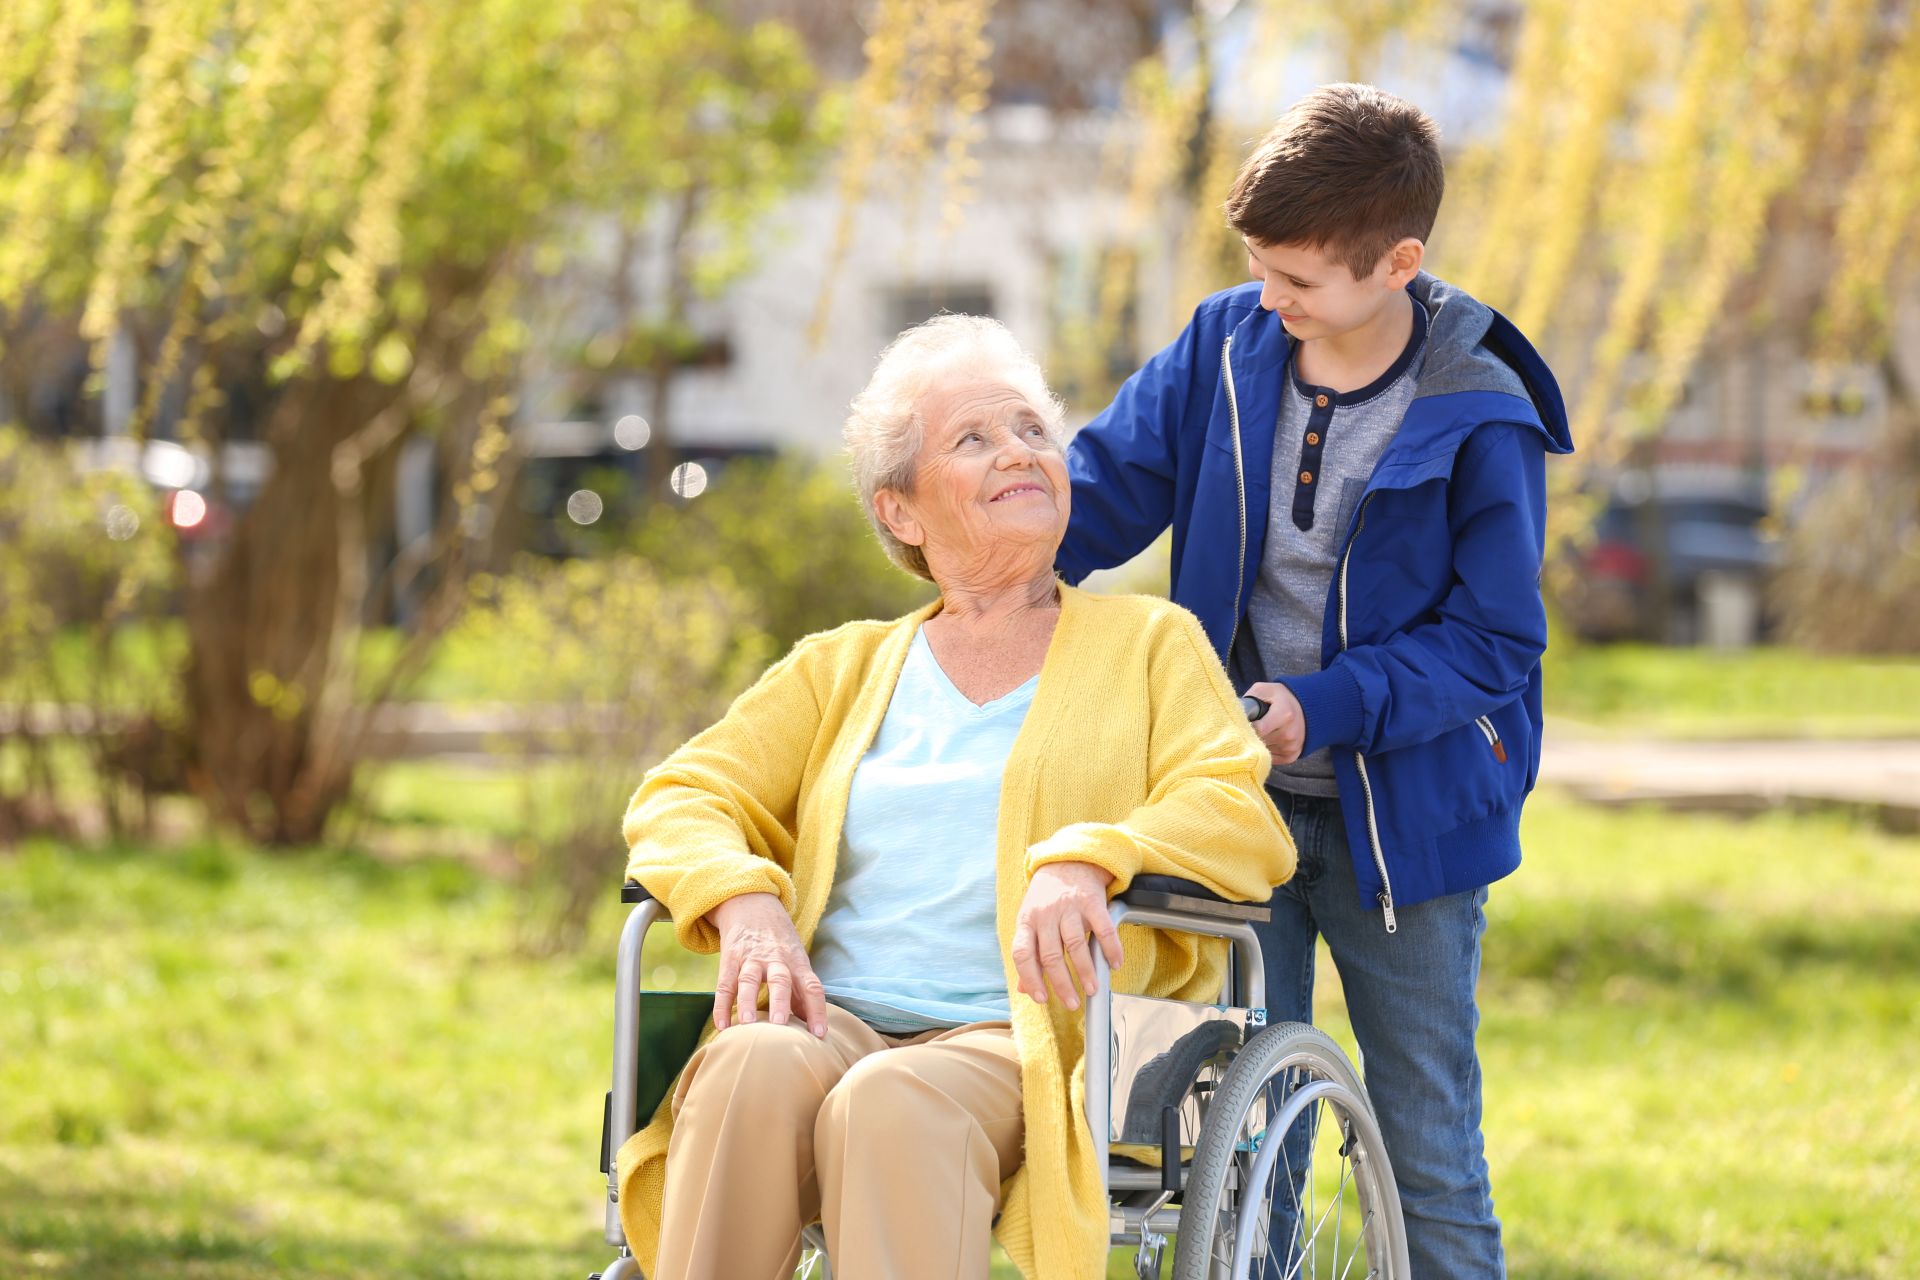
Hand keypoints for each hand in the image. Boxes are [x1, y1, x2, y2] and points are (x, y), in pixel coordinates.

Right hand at [708, 892, 827, 1037]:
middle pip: (780, 980)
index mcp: (796, 962)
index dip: (817, 1009)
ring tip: (747, 1024)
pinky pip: (724, 984)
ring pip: (749, 980)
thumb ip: (802, 991)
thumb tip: (812, 1025)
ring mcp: (751, 959)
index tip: (819, 1034)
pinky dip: (721, 1006)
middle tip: (779, 1024)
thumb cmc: (779, 942)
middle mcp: (775, 960)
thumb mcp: (795, 959)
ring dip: (748, 1001)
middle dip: (780, 1001)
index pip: (811, 986)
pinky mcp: (730, 959)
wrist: (751, 904)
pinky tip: (722, 1025)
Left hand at [1010, 861, 1123, 1011]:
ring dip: (1086, 971)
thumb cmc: (1047, 898)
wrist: (1068, 861)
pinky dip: (1110, 948)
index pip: (1023, 954)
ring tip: (1093, 989)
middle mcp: (1045, 914)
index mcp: (1027, 921)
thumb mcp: (1031, 922)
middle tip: (1072, 1003)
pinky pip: (1103, 928)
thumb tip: (1024, 988)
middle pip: (1051, 955)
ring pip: (1075, 944)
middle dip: (1062, 984)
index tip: (1042, 998)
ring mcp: (1068, 906)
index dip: (1031, 978)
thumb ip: (1029, 954)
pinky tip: (1114, 963)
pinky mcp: (1091, 900)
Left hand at [1245, 681, 1306, 764]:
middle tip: (1251, 726)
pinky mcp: (1291, 756)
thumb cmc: (1279, 698)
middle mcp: (1289, 734)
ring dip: (1257, 743)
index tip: (1242, 723)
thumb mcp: (1264, 690)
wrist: (1306, 708)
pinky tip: (1269, 738)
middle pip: (1258, 742)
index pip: (1257, 729)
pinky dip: (1265, 750)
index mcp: (1284, 715)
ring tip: (1263, 730)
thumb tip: (1232, 716)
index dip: (1246, 727)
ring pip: (1262, 751)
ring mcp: (1290, 747)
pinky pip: (1269, 758)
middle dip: (1251, 735)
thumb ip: (1248, 701)